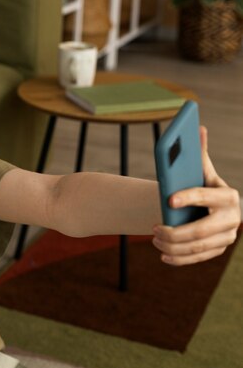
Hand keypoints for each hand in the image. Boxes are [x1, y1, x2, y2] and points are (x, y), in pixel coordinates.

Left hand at [152, 126, 239, 265]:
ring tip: (154, 239)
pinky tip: (163, 255)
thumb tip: (197, 127)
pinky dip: (179, 259)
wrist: (209, 207)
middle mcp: (233, 218)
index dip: (188, 197)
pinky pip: (198, 259)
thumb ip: (198, 153)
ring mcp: (227, 236)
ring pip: (197, 247)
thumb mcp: (200, 171)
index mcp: (228, 196)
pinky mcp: (219, 249)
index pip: (206, 197)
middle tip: (154, 228)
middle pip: (201, 230)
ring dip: (172, 246)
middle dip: (175, 232)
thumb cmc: (200, 185)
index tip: (168, 199)